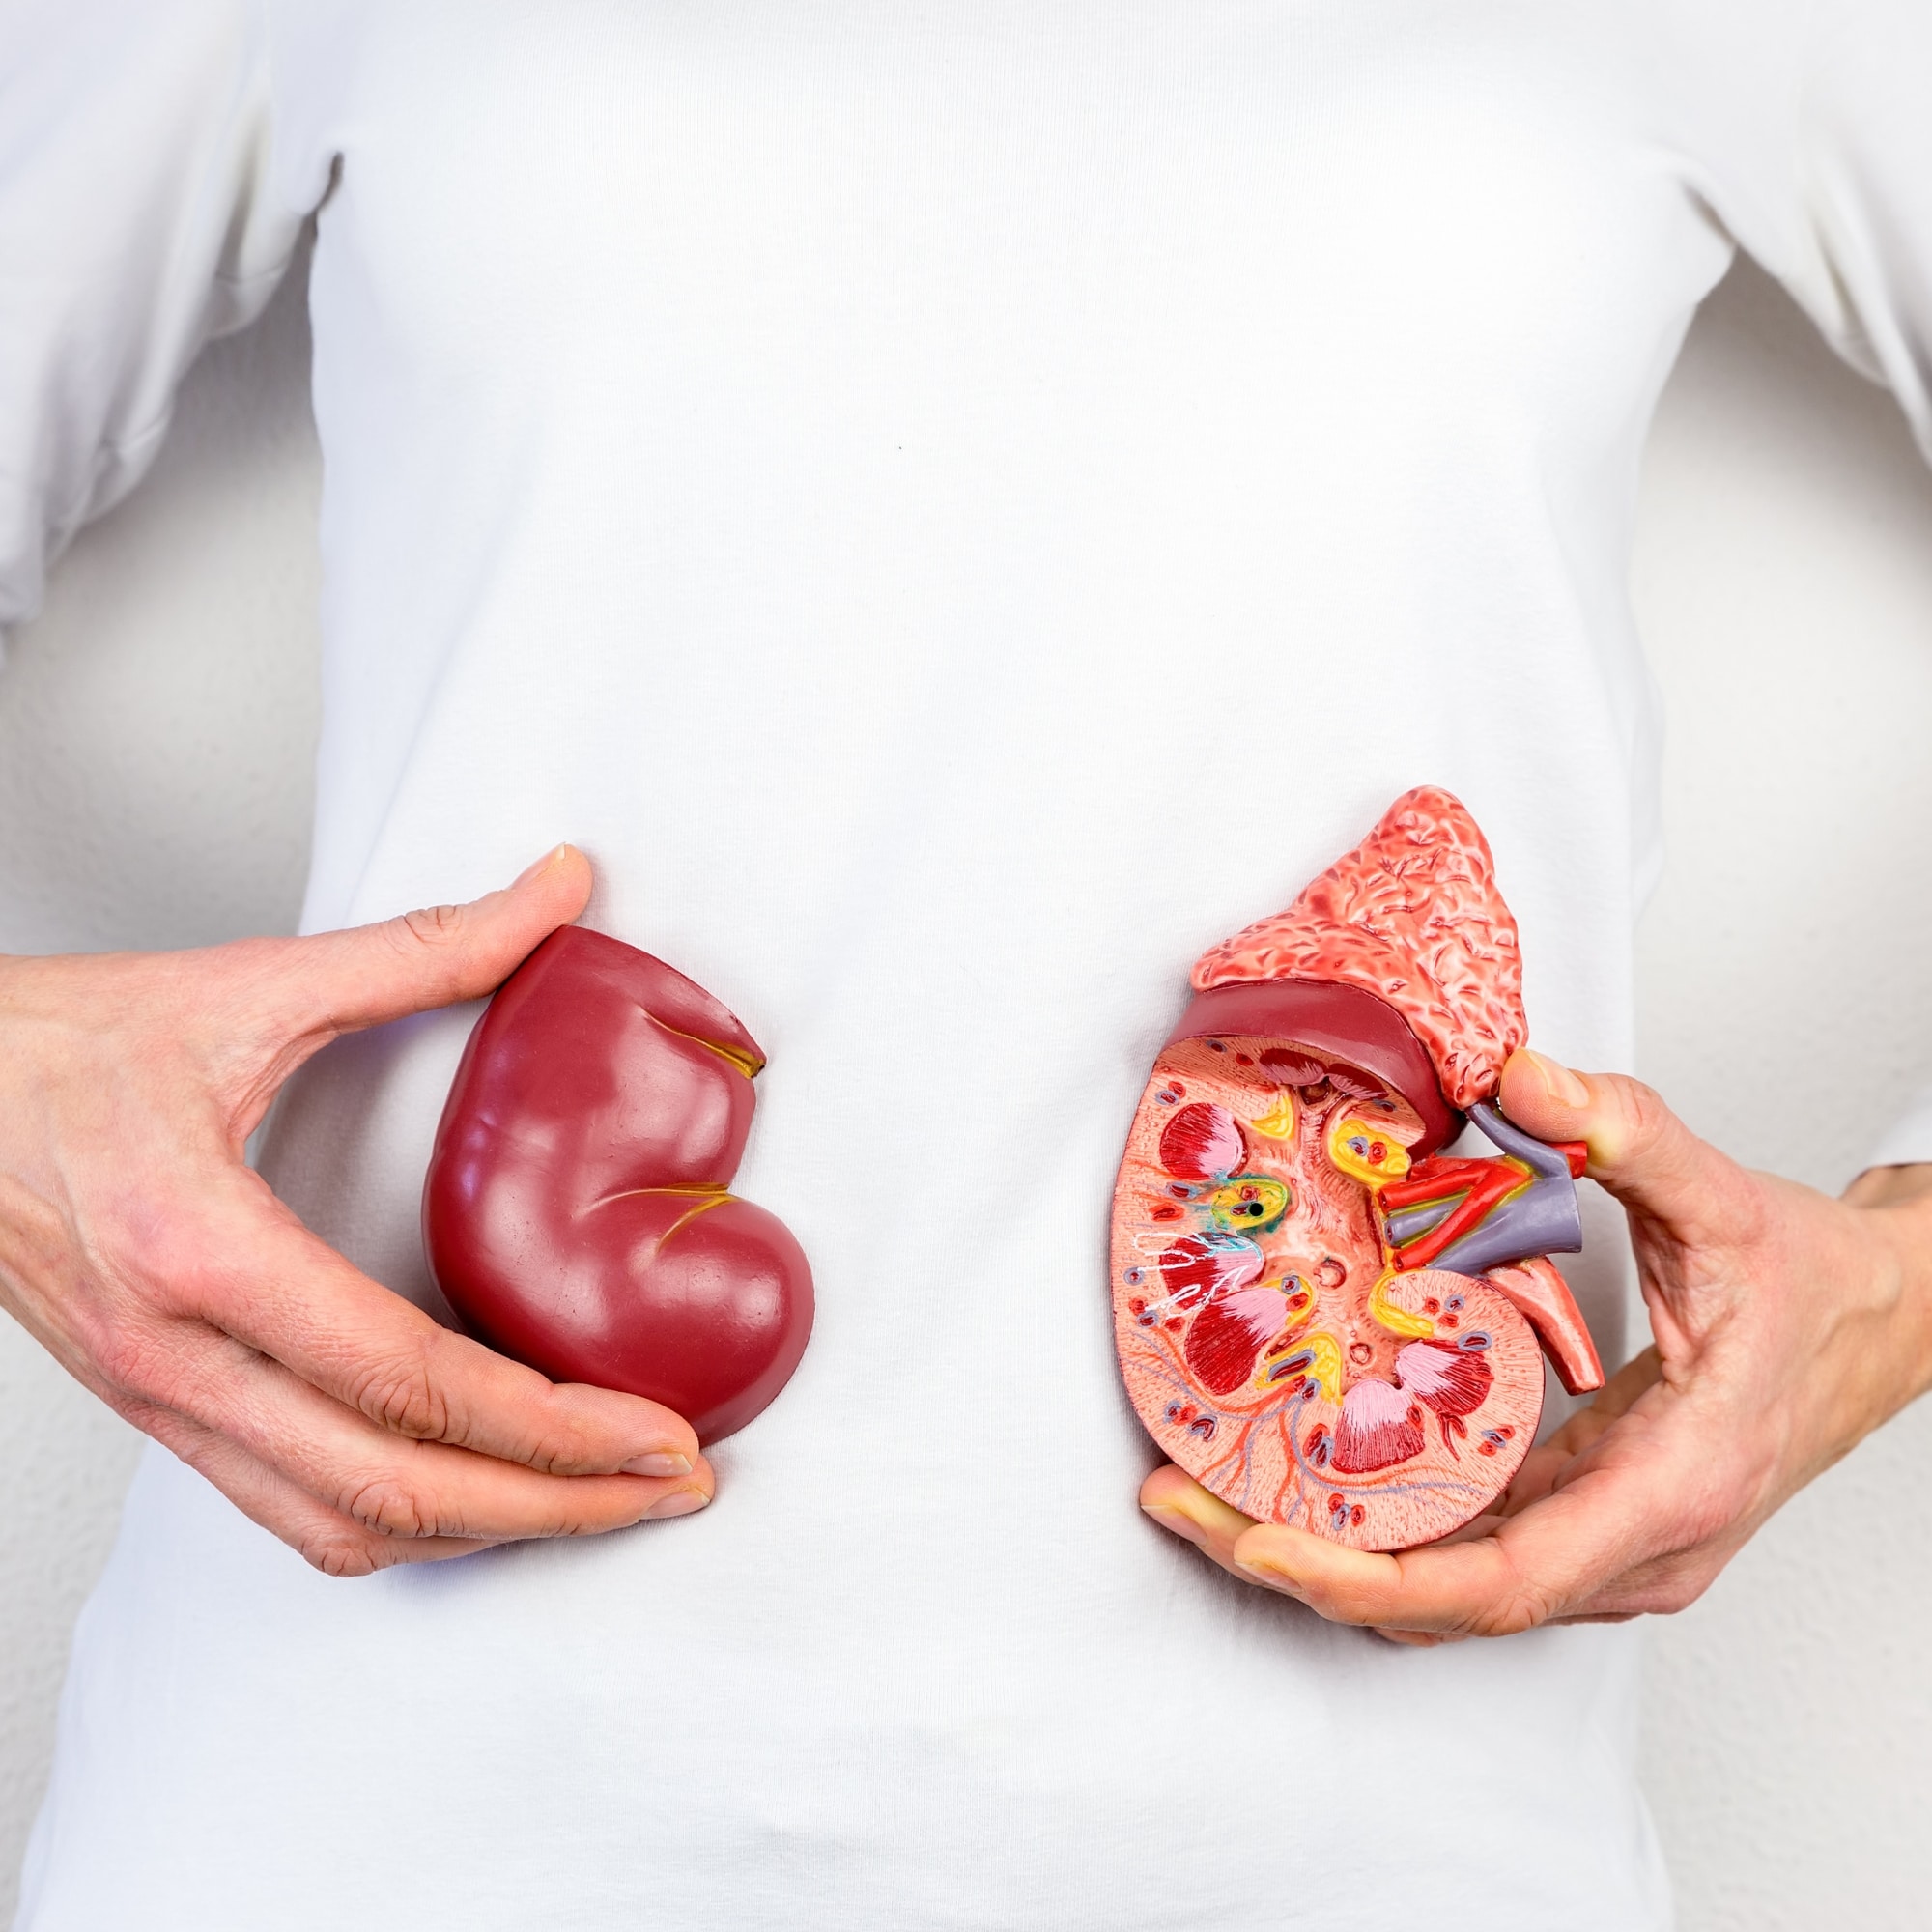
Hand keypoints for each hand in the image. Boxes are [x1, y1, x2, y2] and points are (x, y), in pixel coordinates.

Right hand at [0, 847, 710, 1575]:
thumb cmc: (48, 1049)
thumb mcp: (245, 986)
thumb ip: (424, 946)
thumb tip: (558, 889)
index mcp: (202, 1250)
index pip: (410, 1381)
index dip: (552, 1426)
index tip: (656, 1434)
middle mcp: (177, 1355)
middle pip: (398, 1489)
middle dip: (557, 1506)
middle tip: (671, 1491)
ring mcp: (160, 1401)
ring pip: (343, 1528)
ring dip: (487, 1534)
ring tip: (601, 1506)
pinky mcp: (156, 1410)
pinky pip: (288, 1513)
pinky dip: (400, 1526)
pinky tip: (477, 1496)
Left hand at [1141, 1050, 1931, 1638]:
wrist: (1886, 1323)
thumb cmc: (1813, 1284)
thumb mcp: (1725, 1197)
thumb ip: (1625, 1131)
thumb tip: (1515, 1076)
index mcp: (1671, 1489)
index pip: (1503, 1583)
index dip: (1372, 1579)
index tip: (1265, 1543)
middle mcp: (1639, 1549)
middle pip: (1448, 1604)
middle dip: (1307, 1566)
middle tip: (1182, 1502)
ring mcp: (1616, 1551)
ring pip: (1452, 1593)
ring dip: (1330, 1555)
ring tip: (1211, 1491)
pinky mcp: (1593, 1524)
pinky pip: (1473, 1556)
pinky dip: (1381, 1534)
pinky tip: (1304, 1476)